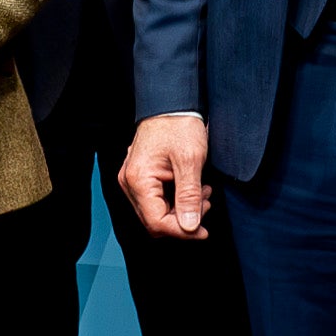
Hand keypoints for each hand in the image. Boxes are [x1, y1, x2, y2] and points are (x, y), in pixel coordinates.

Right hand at [117, 113, 212, 239]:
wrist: (170, 103)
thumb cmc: (179, 125)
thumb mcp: (190, 161)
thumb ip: (189, 196)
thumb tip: (190, 227)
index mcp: (138, 180)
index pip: (157, 223)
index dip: (182, 231)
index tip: (203, 230)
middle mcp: (129, 183)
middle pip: (155, 221)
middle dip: (184, 220)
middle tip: (206, 203)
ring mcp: (133, 181)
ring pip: (157, 213)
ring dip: (182, 210)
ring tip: (203, 193)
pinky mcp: (140, 178)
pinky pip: (157, 201)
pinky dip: (176, 201)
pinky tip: (194, 190)